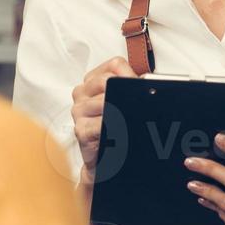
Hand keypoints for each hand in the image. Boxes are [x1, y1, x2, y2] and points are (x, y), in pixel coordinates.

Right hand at [71, 57, 136, 178]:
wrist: (106, 160)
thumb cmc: (116, 128)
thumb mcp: (123, 103)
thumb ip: (131, 87)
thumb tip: (146, 80)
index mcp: (92, 81)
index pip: (114, 64)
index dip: (131, 75)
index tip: (138, 86)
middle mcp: (81, 93)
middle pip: (107, 80)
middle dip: (126, 93)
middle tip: (137, 105)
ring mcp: (78, 111)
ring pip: (104, 100)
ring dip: (120, 110)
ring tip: (128, 120)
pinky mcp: (80, 130)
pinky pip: (100, 124)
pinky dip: (114, 126)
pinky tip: (121, 131)